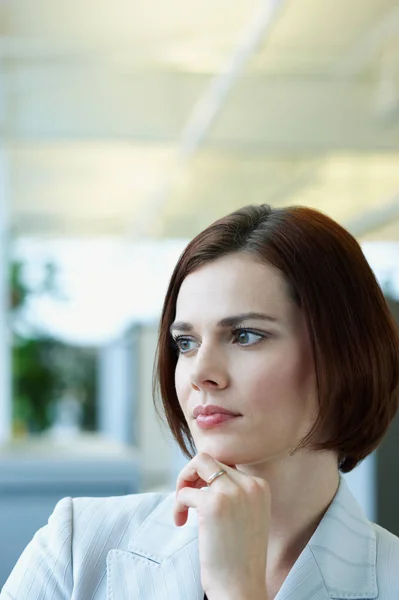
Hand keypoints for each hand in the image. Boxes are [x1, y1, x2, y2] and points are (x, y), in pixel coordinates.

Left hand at [174, 452, 270, 599]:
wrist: (241, 587)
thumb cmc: (239, 556)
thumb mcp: (247, 515)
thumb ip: (235, 493)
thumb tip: (205, 474)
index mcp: (260, 486)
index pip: (226, 463)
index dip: (207, 478)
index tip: (200, 497)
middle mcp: (249, 485)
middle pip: (211, 459)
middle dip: (193, 474)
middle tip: (187, 498)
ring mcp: (232, 493)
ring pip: (198, 463)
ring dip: (184, 482)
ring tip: (182, 509)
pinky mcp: (212, 505)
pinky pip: (185, 492)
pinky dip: (178, 505)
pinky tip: (181, 522)